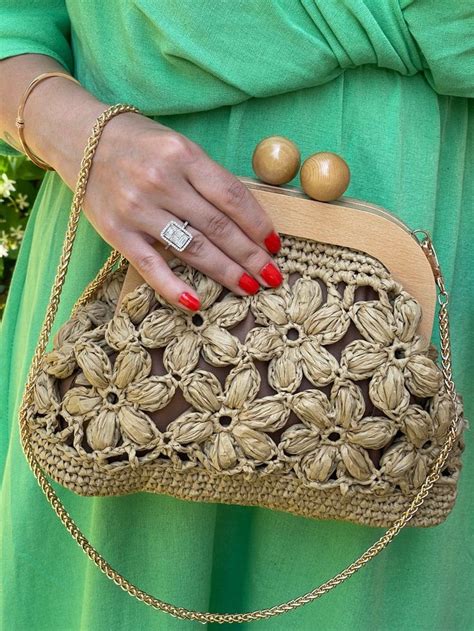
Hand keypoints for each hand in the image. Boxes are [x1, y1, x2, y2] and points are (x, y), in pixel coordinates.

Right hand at [76, 113, 282, 310]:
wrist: (81, 139)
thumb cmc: (140, 143)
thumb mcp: (179, 147)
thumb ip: (207, 179)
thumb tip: (246, 220)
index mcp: (183, 155)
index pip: (232, 197)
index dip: (258, 225)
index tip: (274, 245)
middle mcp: (162, 181)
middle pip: (218, 227)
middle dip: (250, 256)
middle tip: (272, 276)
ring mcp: (138, 209)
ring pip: (192, 248)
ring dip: (225, 272)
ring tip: (249, 287)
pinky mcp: (118, 232)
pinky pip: (150, 265)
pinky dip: (173, 287)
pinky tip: (196, 303)